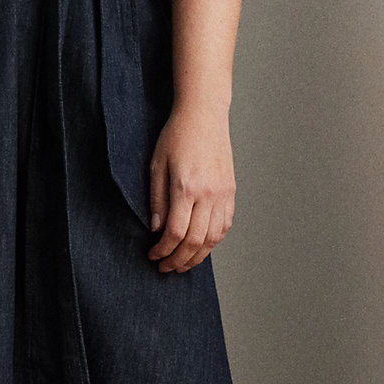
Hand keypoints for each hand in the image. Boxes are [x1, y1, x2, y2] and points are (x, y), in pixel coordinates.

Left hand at [147, 103, 234, 272]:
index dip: (162, 250)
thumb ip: (156, 199)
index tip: (153, 255)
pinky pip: (225, 225)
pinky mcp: (231, 192)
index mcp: (186, 188)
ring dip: (198, 256)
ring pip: (214, 238)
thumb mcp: (156, 165)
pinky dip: (214, 241)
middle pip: (195, 241)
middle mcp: (208, 194)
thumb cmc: (176, 136)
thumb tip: (156, 229)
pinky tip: (201, 246)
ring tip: (183, 264)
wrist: (204, 116)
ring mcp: (223, 194)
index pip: (174, 232)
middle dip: (178, 260)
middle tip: (165, 267)